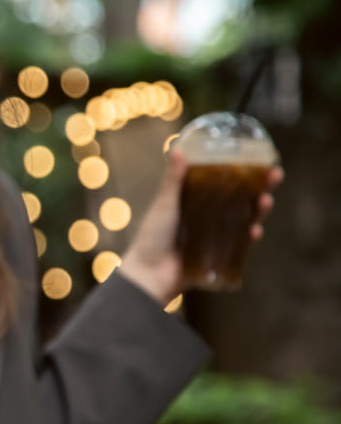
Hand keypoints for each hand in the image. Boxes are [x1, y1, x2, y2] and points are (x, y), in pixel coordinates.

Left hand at [119, 147, 282, 304]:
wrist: (149, 275)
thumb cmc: (151, 237)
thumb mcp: (164, 205)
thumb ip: (173, 181)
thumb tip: (177, 148)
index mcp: (194, 202)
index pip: (223, 182)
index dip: (241, 172)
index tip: (258, 159)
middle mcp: (207, 217)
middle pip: (239, 200)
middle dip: (259, 188)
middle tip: (275, 175)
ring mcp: (215, 237)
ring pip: (243, 221)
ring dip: (258, 210)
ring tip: (266, 200)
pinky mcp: (219, 256)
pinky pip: (239, 246)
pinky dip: (248, 238)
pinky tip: (255, 230)